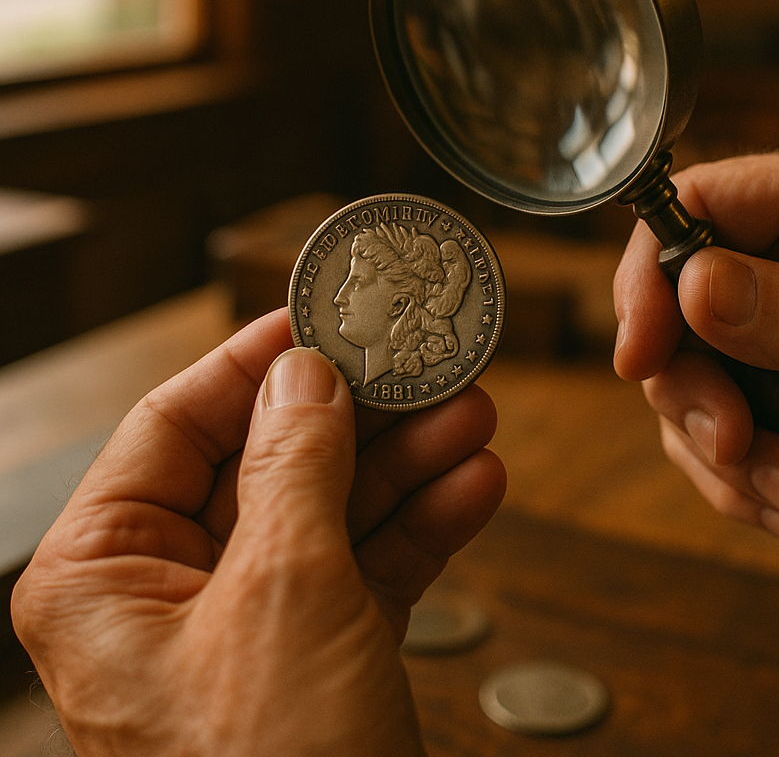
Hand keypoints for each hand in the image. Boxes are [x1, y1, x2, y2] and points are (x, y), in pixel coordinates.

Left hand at [12, 309, 505, 756]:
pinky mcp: (315, 656)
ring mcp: (249, 624)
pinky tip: (474, 486)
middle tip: (422, 368)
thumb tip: (303, 373)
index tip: (320, 318)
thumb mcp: (285, 592)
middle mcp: (170, 592)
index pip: (177, 424)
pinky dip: (422, 526)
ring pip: (330, 510)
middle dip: (360, 418)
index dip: (254, 363)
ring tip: (470, 416)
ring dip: (406, 464)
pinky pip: (367, 566)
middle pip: (270, 461)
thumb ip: (295, 467)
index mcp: (108, 573)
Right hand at [614, 136, 778, 560]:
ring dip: (721, 445)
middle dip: (692, 386)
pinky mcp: (756, 376)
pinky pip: (697, 424)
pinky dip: (733, 476)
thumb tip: (693, 285)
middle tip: (735, 443)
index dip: (652, 272)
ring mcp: (765, 314)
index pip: (701, 201)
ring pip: (677, 370)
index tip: (642, 355)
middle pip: (669, 294)